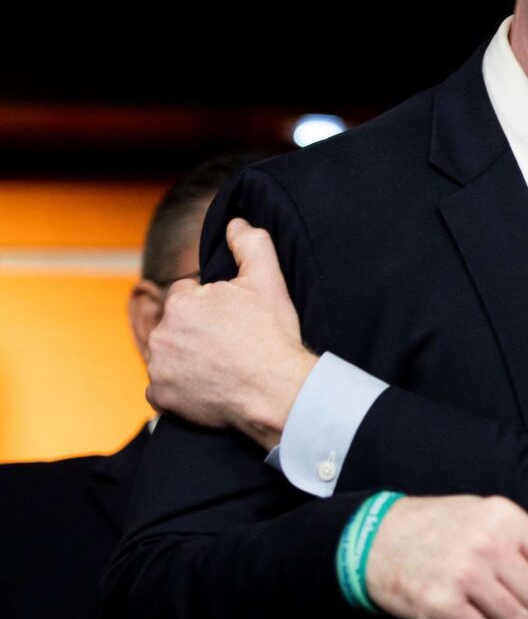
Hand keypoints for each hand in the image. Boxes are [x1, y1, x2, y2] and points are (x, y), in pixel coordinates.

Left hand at [145, 218, 318, 450]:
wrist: (278, 392)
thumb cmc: (272, 336)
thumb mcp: (268, 280)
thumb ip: (250, 243)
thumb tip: (235, 222)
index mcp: (182, 301)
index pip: (189, 294)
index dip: (214, 305)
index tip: (235, 320)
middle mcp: (162, 333)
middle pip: (177, 325)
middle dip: (198, 331)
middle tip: (232, 344)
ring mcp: (159, 367)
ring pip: (169, 354)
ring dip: (187, 358)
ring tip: (223, 366)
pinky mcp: (160, 397)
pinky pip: (163, 388)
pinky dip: (179, 388)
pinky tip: (207, 387)